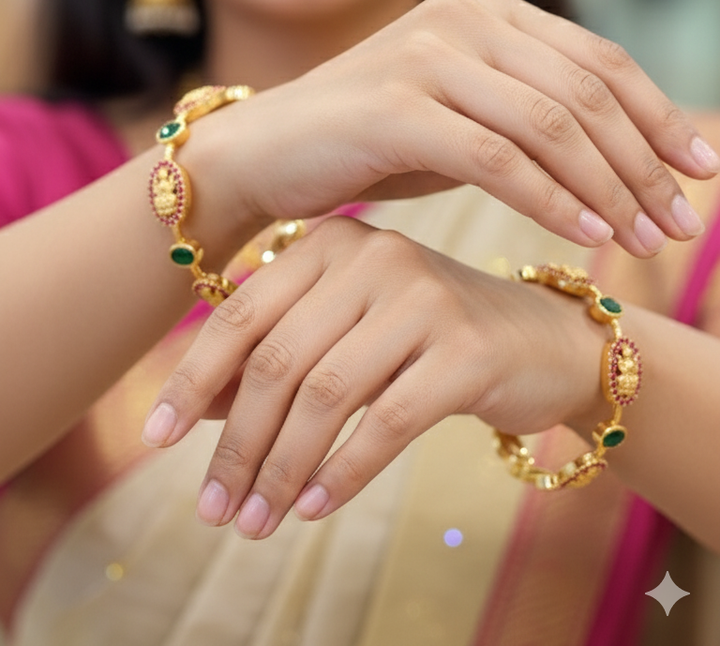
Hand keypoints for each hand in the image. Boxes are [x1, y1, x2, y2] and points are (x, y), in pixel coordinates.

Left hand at [141, 217, 604, 537]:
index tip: (154, 439)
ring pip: (325, 395)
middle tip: (213, 508)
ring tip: (257, 522)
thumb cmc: (432, 339)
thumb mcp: (350, 332)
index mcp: (334, 242)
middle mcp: (375, 256)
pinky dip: (342, 472)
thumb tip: (199, 410)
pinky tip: (315, 508)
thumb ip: (281, 355)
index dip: (193, 380)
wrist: (547, 343)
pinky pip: (386, 421)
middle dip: (237, 443)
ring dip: (281, 469)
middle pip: (278, 361)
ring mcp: (424, 298)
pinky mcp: (467, 350)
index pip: (242, 314)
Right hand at [205, 0, 717, 256]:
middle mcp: (462, 17)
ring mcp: (427, 56)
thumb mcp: (465, 114)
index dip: (659, 115)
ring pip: (551, 123)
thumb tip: (632, 152)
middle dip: (645, 161)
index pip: (598, 60)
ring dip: (609, 187)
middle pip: (585, 91)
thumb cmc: (371, 142)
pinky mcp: (396, 106)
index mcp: (488, 9)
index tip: (701, 170)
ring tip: (642, 239)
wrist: (265, 153)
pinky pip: (497, 156)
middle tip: (680, 221)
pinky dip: (549, 198)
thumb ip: (533, 114)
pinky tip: (582, 236)